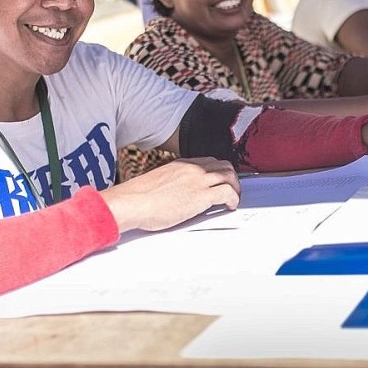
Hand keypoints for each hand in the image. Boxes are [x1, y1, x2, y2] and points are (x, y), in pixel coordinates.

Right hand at [102, 157, 239, 231]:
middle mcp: (192, 169)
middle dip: (230, 177)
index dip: (218, 172)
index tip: (220, 180)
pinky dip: (233, 199)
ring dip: (235, 188)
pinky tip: (230, 206)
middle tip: (231, 189)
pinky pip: (227, 193)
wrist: (132, 202)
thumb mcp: (158, 182)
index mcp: (182, 164)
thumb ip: (172, 183)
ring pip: (229, 177)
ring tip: (233, 198)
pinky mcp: (201, 196)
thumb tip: (176, 193)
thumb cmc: (138, 197)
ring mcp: (198, 181)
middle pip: (223, 166)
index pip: (209, 162)